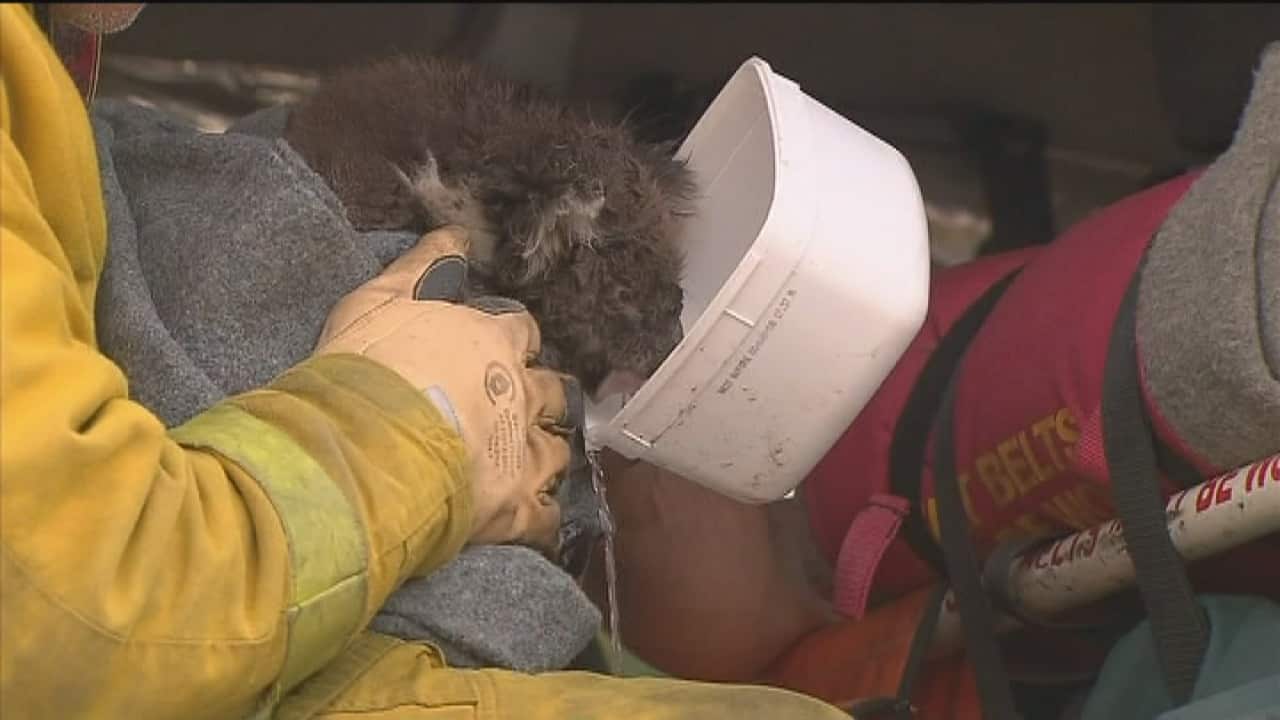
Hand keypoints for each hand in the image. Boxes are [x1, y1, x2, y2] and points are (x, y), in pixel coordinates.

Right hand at [314, 226, 578, 549]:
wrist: (360, 446)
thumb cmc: (365, 367)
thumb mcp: (378, 300)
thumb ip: (421, 266)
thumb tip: (456, 233)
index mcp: (493, 342)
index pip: (522, 332)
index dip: (512, 343)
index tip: (498, 351)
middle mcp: (521, 393)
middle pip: (553, 392)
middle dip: (541, 398)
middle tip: (518, 409)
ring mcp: (523, 453)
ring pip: (558, 452)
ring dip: (546, 455)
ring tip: (530, 465)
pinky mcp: (515, 508)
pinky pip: (545, 518)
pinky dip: (543, 520)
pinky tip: (535, 523)